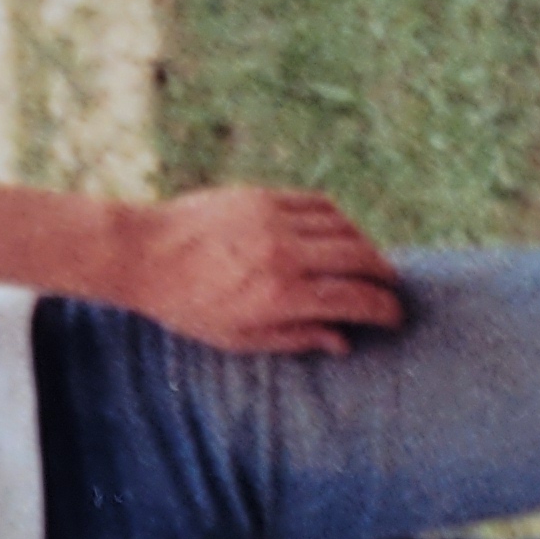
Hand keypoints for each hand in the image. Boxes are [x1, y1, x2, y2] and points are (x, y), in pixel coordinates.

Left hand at [109, 186, 402, 354]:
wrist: (144, 254)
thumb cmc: (187, 306)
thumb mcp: (238, 338)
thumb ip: (295, 339)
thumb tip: (343, 342)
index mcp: (280, 297)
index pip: (354, 298)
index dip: (384, 308)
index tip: (394, 316)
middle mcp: (285, 255)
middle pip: (361, 259)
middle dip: (385, 277)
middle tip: (391, 289)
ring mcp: (277, 220)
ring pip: (346, 228)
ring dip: (365, 247)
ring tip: (368, 264)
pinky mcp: (266, 196)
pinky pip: (320, 204)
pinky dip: (339, 221)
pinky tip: (340, 235)